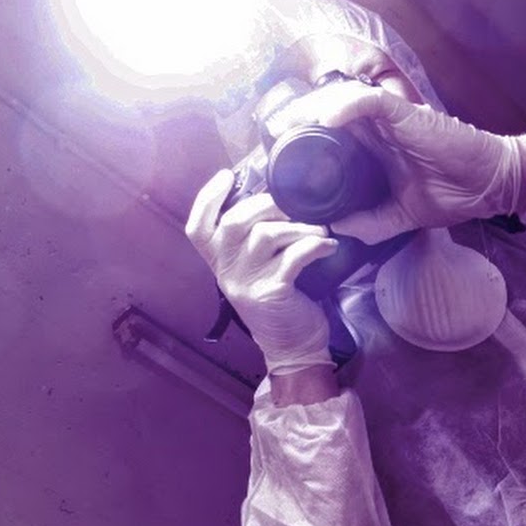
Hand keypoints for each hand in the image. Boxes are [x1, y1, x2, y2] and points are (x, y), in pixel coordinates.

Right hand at [185, 170, 338, 374]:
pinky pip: (294, 257)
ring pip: (266, 236)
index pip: (196, 228)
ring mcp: (247, 284)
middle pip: (235, 222)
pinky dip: (315, 246)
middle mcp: (226, 272)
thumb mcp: (255, 269)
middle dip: (268, 204)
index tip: (227, 176)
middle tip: (295, 204)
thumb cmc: (278, 300)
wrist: (291, 348)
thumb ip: (253, 239)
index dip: (206, 198)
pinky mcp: (273, 294)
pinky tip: (328, 246)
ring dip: (299, 226)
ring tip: (320, 229)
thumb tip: (272, 196)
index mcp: (219, 262)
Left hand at [286, 83, 525, 243]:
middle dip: (297, 116)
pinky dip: (346, 107)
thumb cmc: (455, 193)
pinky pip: (370, 101)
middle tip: (270, 132)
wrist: (492, 185)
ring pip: (342, 99)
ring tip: (287, 123)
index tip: (277, 152)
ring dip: (312, 108)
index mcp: (377, 146)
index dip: (303, 134)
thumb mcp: (402, 215)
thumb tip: (335, 230)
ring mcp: (393, 118)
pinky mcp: (408, 114)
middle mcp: (380, 127)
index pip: (331, 131)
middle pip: (328, 109)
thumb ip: (369, 221)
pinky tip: (327, 120)